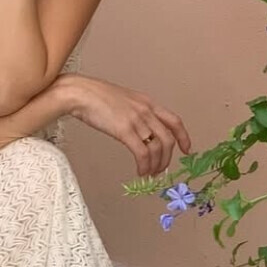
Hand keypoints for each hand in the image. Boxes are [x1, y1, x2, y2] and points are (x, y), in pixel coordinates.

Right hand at [57, 74, 190, 178]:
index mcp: (147, 102)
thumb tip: (138, 130)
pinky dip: (144, 166)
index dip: (183, 137)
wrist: (79, 93)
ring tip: (148, 173)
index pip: (174, 121)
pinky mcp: (125, 130)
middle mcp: (146, 110)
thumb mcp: (123, 100)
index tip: (187, 149)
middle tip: (160, 170)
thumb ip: (134, 113)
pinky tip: (140, 171)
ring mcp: (136, 120)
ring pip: (157, 148)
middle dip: (167, 159)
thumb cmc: (94, 96)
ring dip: (155, 165)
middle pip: (168, 139)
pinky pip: (142, 153)